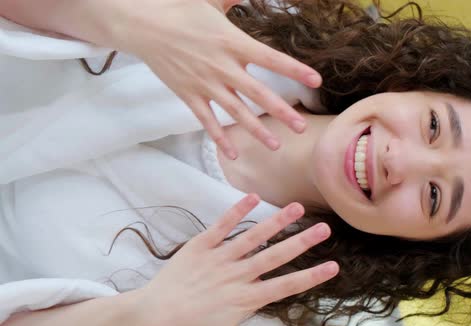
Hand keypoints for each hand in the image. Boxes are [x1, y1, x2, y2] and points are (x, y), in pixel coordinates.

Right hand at [104, 0, 321, 158]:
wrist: (144, 27)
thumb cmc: (180, 11)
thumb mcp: (212, 0)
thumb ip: (236, 0)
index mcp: (233, 42)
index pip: (271, 59)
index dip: (295, 70)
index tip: (316, 81)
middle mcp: (223, 67)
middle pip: (259, 94)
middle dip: (282, 112)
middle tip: (301, 127)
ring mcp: (206, 84)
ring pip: (237, 112)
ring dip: (257, 131)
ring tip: (276, 146)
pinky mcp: (189, 96)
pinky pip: (207, 121)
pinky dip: (220, 138)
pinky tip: (233, 154)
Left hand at [132, 194, 337, 325]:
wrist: (153, 317)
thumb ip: (247, 315)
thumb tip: (264, 302)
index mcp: (245, 300)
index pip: (285, 286)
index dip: (311, 276)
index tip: (333, 266)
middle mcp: (236, 277)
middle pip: (275, 257)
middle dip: (302, 243)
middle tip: (324, 229)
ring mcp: (219, 259)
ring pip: (253, 237)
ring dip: (277, 222)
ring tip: (297, 207)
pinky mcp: (200, 247)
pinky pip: (222, 227)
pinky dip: (237, 211)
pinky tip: (254, 197)